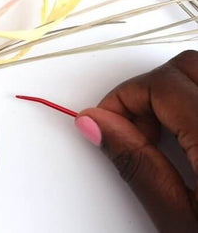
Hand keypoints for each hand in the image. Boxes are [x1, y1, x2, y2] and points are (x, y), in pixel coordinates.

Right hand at [75, 50, 197, 232]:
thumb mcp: (184, 227)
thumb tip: (97, 125)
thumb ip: (139, 166)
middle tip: (137, 131)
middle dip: (150, 90)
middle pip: (187, 67)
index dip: (123, 97)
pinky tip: (196, 133)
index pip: (161, 84)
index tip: (108, 122)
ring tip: (169, 133)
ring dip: (179, 90)